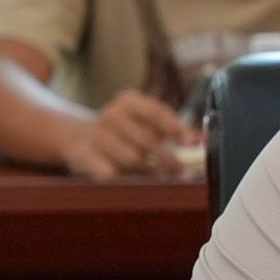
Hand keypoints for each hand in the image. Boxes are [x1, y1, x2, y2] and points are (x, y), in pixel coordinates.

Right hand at [63, 90, 196, 180]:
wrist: (79, 139)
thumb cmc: (124, 132)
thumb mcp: (146, 122)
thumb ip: (173, 130)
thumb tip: (200, 140)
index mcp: (129, 101)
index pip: (157, 112)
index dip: (176, 128)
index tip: (191, 142)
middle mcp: (110, 114)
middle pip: (147, 140)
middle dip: (168, 158)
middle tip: (182, 171)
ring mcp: (96, 135)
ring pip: (132, 159)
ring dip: (146, 170)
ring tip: (153, 174)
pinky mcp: (84, 155)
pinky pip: (110, 173)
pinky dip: (123, 178)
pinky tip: (128, 178)